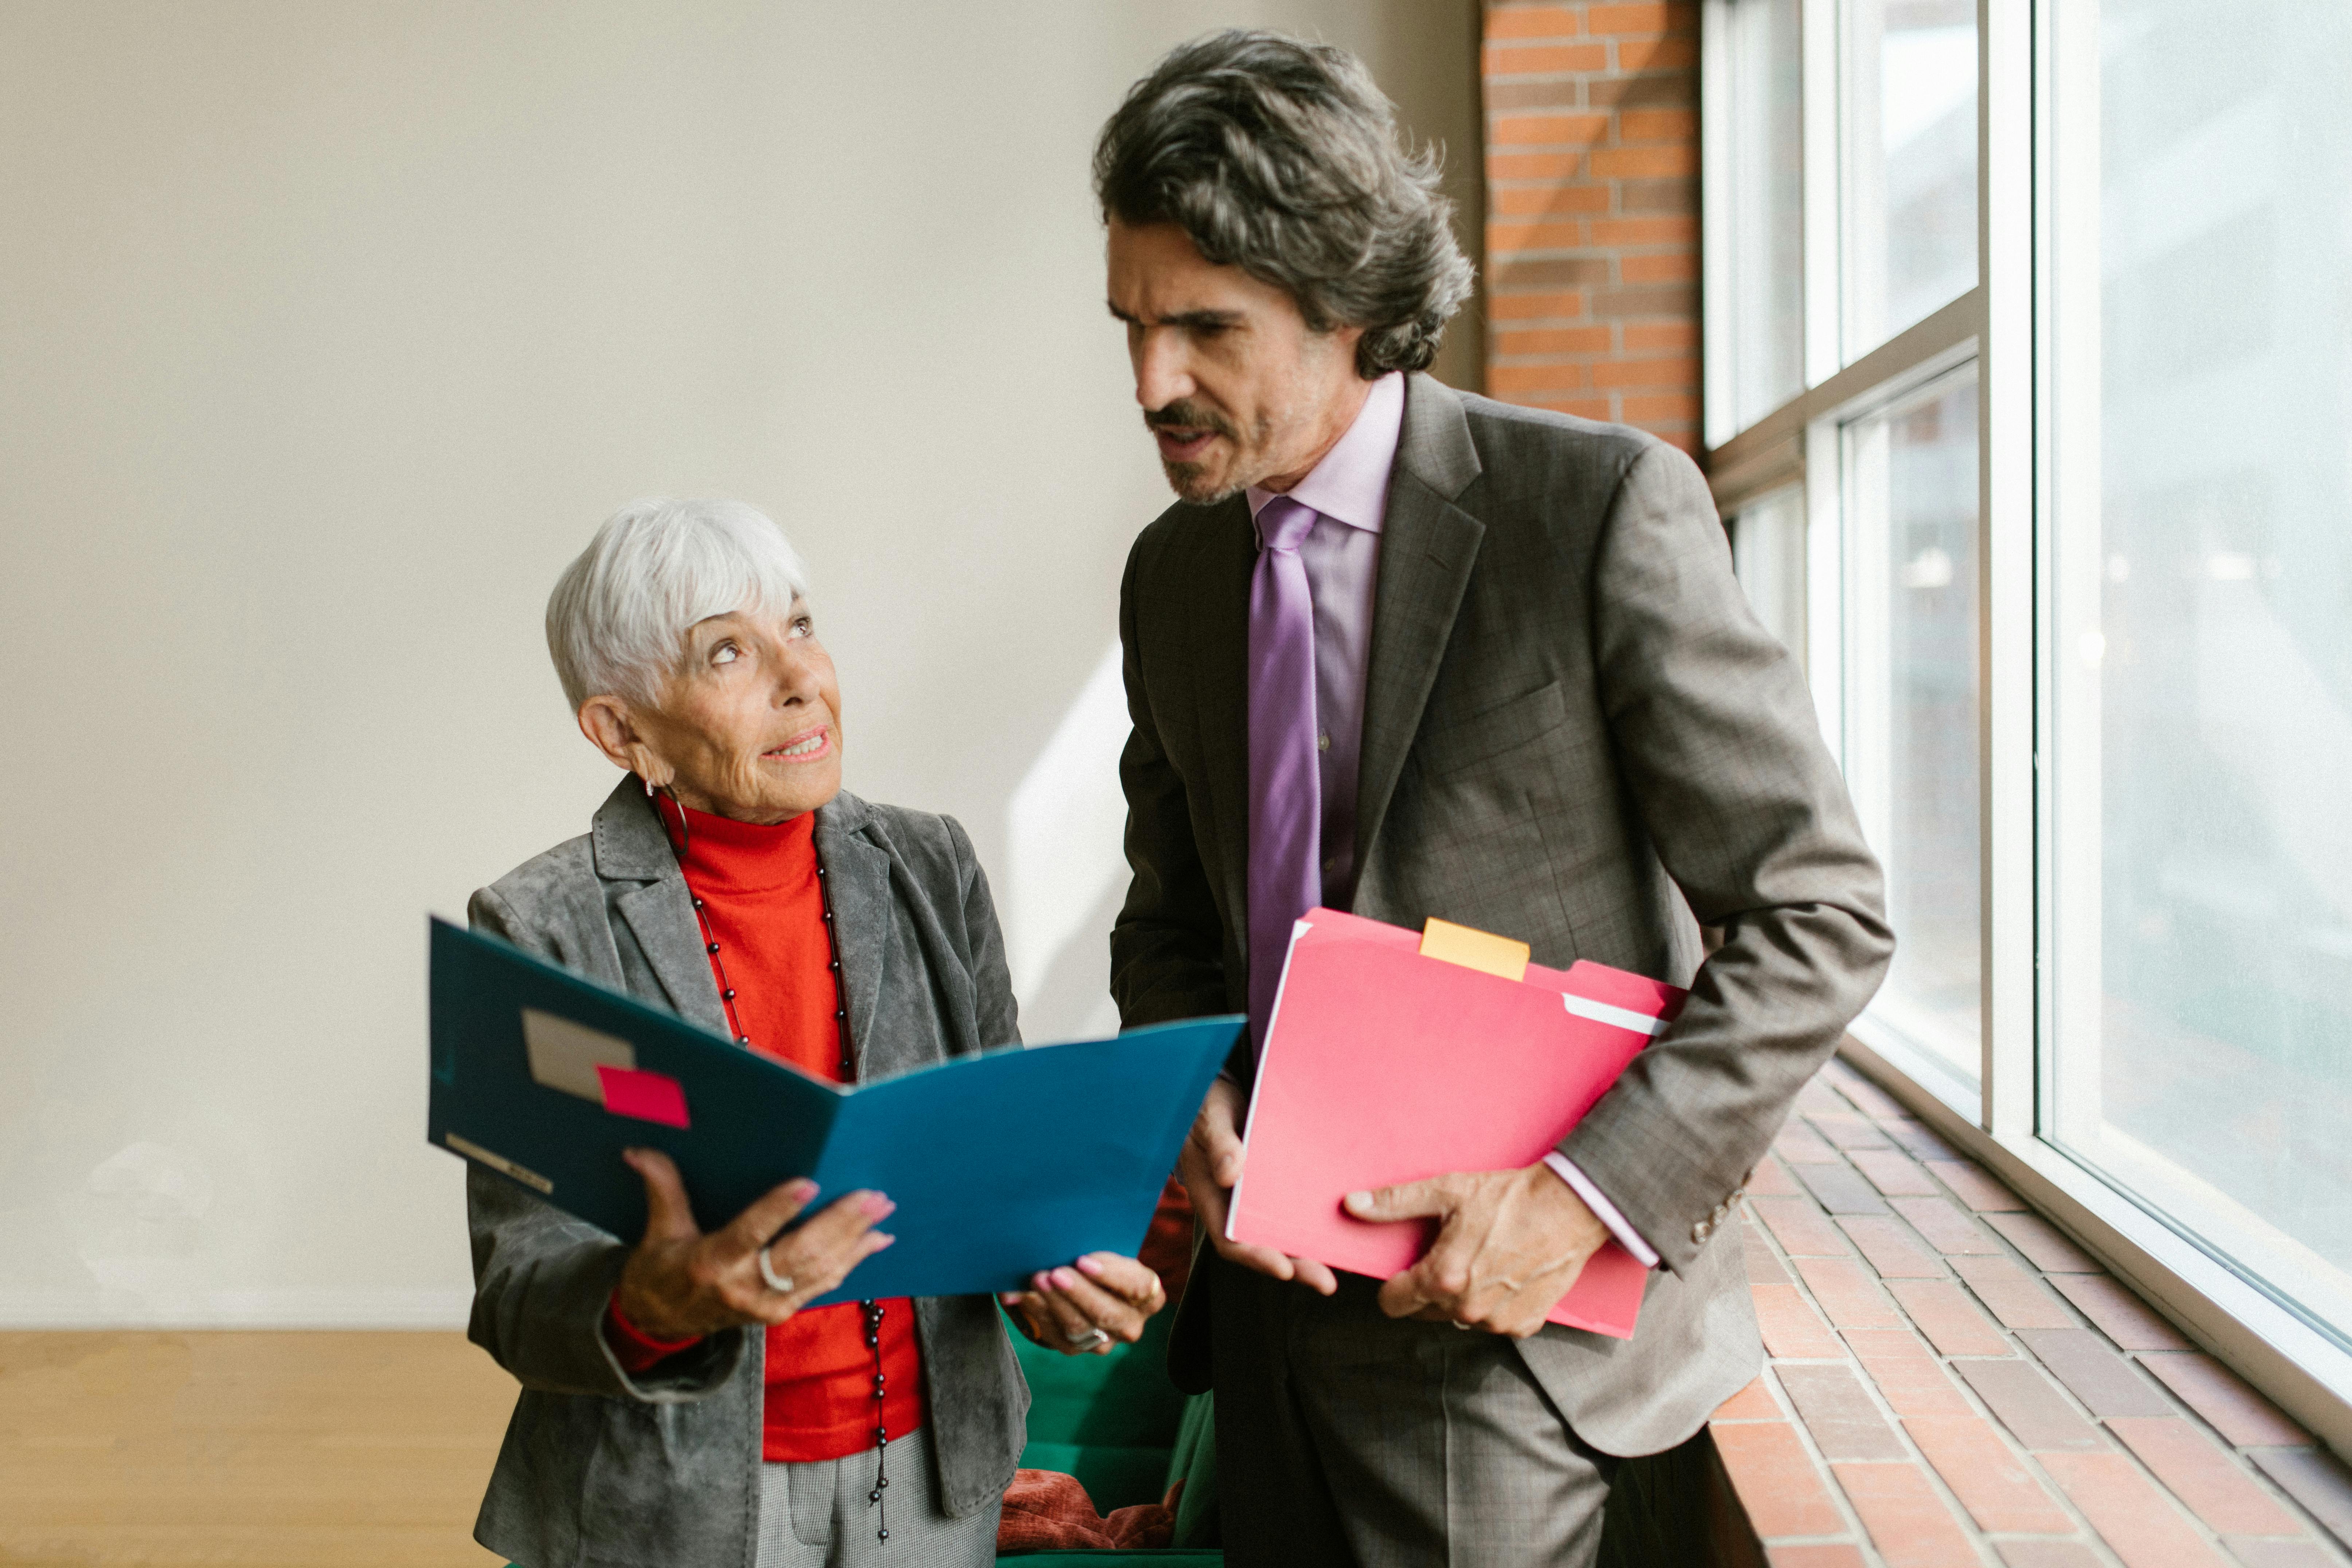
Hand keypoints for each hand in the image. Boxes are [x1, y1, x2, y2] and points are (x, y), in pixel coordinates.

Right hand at [614, 1147, 894, 1339]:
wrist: (658, 1324)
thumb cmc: (660, 1271)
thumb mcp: (657, 1231)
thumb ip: (661, 1188)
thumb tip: (638, 1150)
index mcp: (711, 1264)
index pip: (749, 1234)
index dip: (778, 1210)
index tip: (809, 1183)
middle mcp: (743, 1289)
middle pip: (799, 1255)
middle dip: (839, 1223)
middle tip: (871, 1195)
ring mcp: (766, 1306)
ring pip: (819, 1271)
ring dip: (855, 1240)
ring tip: (882, 1209)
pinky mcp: (781, 1312)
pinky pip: (823, 1286)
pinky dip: (852, 1262)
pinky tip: (876, 1241)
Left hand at [1000, 1252, 1166, 1354]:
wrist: (1095, 1288)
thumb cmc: (1104, 1263)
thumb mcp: (1109, 1254)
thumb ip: (1096, 1253)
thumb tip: (1067, 1250)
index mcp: (1150, 1295)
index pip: (1137, 1287)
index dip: (1111, 1275)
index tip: (1083, 1260)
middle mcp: (1132, 1324)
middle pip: (1106, 1313)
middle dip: (1078, 1292)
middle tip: (1055, 1273)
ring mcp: (1107, 1341)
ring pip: (1080, 1328)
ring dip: (1055, 1303)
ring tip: (1037, 1280)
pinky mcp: (1080, 1349)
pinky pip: (1059, 1337)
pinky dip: (1040, 1315)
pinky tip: (1025, 1297)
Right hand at [1175, 1077, 1336, 1294]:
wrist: (1218, 1088)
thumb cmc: (1208, 1104)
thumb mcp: (1210, 1119)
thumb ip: (1220, 1144)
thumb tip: (1229, 1174)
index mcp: (1211, 1196)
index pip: (1230, 1239)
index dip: (1256, 1257)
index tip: (1283, 1268)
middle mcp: (1234, 1206)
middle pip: (1262, 1246)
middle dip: (1294, 1266)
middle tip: (1326, 1282)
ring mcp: (1255, 1198)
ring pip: (1281, 1231)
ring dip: (1308, 1251)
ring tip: (1341, 1266)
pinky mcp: (1275, 1184)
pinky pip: (1293, 1208)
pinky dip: (1313, 1221)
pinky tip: (1343, 1226)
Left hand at [1343, 1163, 1607, 1337]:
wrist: (1570, 1207)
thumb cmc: (1507, 1197)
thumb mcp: (1447, 1191)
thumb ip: (1395, 1203)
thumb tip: (1352, 1205)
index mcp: (1442, 1279)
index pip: (1392, 1304)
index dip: (1392, 1285)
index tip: (1404, 1268)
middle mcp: (1467, 1309)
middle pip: (1424, 1311)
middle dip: (1428, 1288)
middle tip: (1449, 1254)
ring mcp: (1497, 1322)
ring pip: (1457, 1318)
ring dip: (1461, 1298)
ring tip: (1480, 1260)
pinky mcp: (1524, 1325)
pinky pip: (1492, 1322)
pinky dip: (1493, 1304)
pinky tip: (1504, 1274)